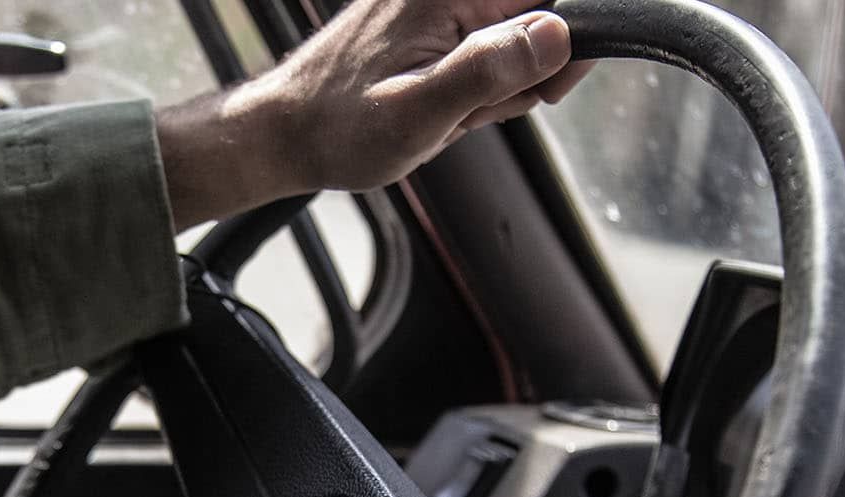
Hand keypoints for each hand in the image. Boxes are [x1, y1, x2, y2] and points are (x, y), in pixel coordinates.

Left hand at [159, 1, 589, 228]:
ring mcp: (437, 6)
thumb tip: (557, 34)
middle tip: (469, 111)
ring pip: (511, 47)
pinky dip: (470, 92)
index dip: (559, 47)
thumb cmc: (339, 127)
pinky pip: (481, 57)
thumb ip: (489, 70)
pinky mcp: (431, 27)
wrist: (286, 135)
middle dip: (517, 77)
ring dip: (491, 91)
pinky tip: (438, 108)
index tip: (541, 88)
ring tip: (444, 112)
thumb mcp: (419, 111)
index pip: (549, 0)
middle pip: (536, 23)